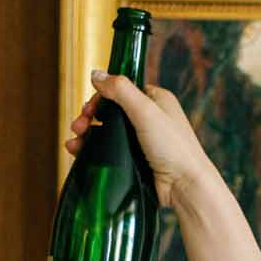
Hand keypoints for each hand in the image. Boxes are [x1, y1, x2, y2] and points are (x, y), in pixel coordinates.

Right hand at [66, 72, 217, 210]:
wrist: (186, 187)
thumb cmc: (173, 148)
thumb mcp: (145, 110)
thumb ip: (120, 89)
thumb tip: (96, 74)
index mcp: (156, 100)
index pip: (121, 90)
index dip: (101, 97)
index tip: (88, 109)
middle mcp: (151, 118)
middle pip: (110, 111)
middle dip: (90, 117)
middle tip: (78, 127)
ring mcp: (144, 141)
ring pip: (108, 132)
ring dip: (87, 135)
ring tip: (74, 144)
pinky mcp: (138, 160)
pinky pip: (111, 151)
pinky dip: (94, 150)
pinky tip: (78, 153)